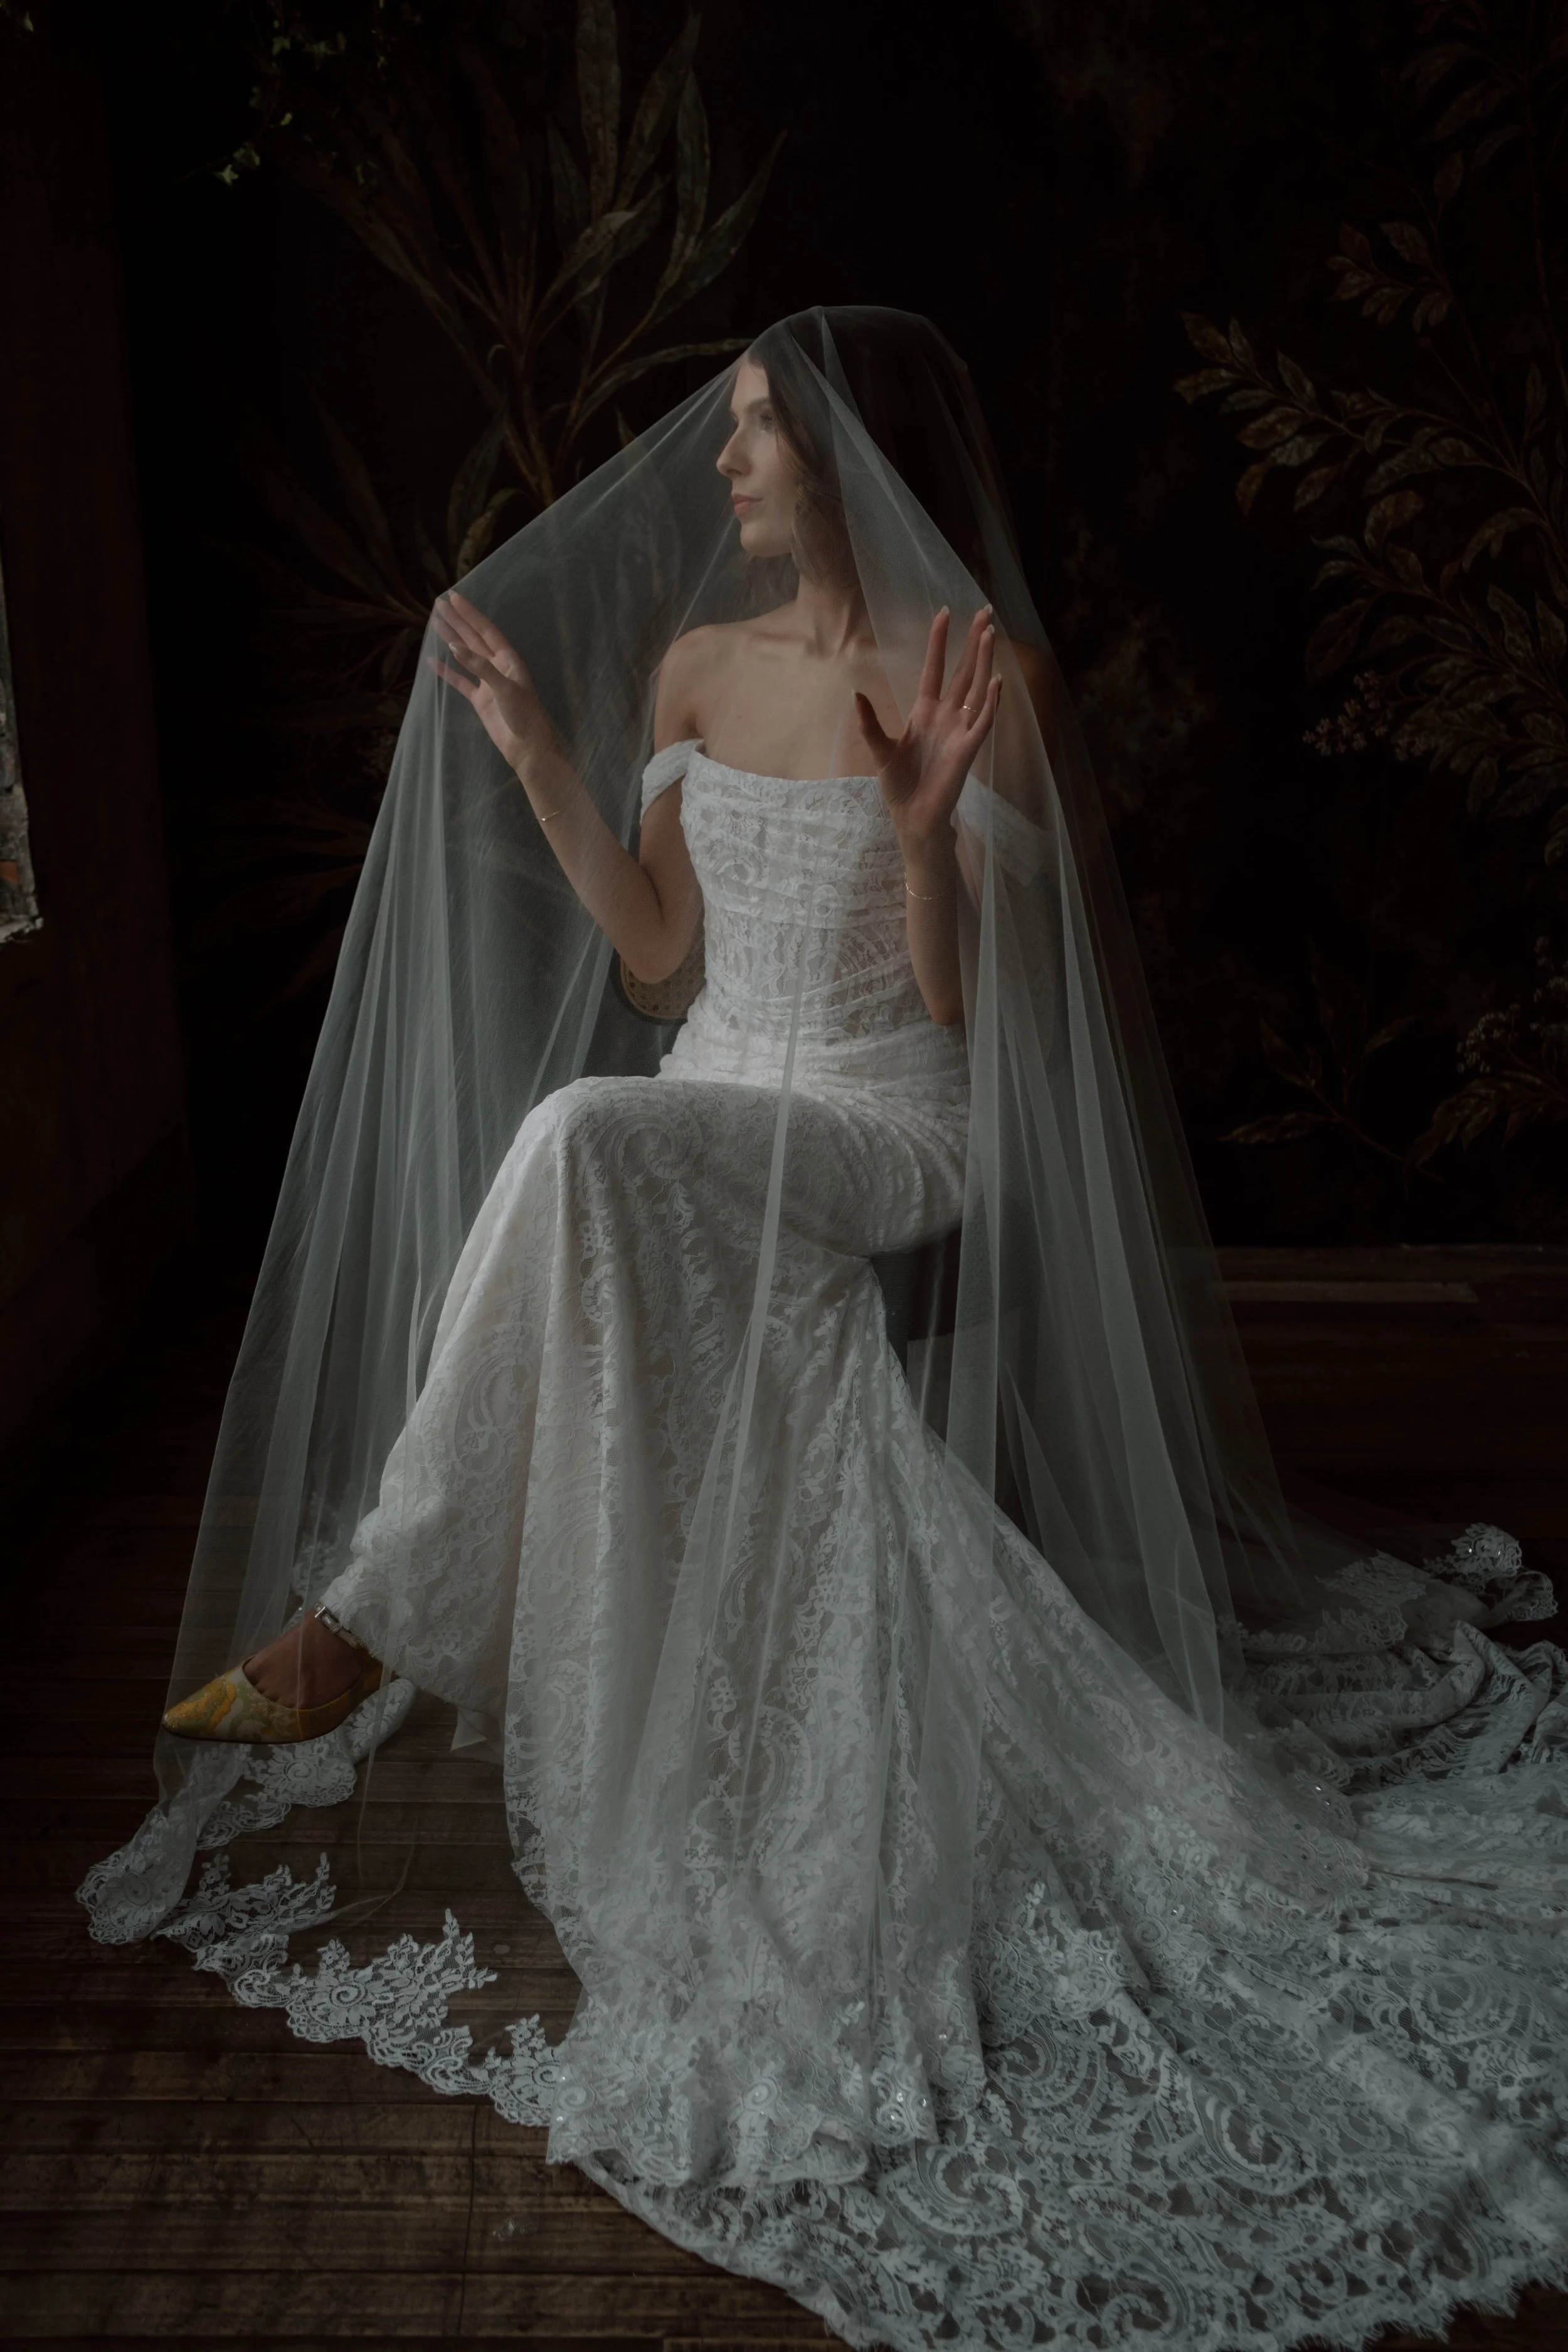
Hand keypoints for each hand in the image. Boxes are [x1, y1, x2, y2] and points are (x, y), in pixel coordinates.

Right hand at [428, 589, 560, 779]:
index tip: (453, 598)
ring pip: (465, 656)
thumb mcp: (504, 688)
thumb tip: (454, 647)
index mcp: (508, 659)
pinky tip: (433, 661)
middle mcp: (497, 667)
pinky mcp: (480, 699)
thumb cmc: (524, 715)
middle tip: (439, 604)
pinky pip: (460, 681)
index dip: (470, 614)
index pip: (486, 630)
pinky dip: (447, 672)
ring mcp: (487, 683)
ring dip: (451, 640)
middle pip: (473, 638)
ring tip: (435, 624)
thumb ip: (480, 667)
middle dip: (457, 621)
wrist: (527, 747)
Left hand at [852, 606, 1000, 848]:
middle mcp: (947, 716)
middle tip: (984, 610)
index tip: (943, 613)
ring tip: (990, 633)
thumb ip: (869, 722)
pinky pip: (984, 722)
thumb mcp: (879, 750)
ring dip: (984, 662)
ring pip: (977, 689)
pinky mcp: (968, 750)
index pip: (935, 668)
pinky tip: (997, 681)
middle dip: (973, 641)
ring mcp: (960, 731)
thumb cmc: (899, 785)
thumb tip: (855, 693)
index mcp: (925, 712)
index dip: (939, 642)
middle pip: (963, 671)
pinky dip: (991, 703)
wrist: (913, 817)